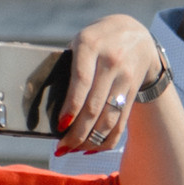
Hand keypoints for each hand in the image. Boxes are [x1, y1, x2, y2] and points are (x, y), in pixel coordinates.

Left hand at [55, 14, 163, 158]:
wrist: (137, 34)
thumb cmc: (97, 40)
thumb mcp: (80, 41)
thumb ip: (68, 65)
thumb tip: (46, 101)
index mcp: (90, 46)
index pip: (81, 82)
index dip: (71, 107)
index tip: (60, 125)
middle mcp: (111, 61)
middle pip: (94, 106)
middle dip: (77, 132)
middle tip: (62, 147)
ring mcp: (125, 78)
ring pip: (108, 119)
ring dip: (90, 140)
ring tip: (74, 150)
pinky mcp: (133, 92)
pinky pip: (120, 122)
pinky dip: (106, 140)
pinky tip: (92, 148)